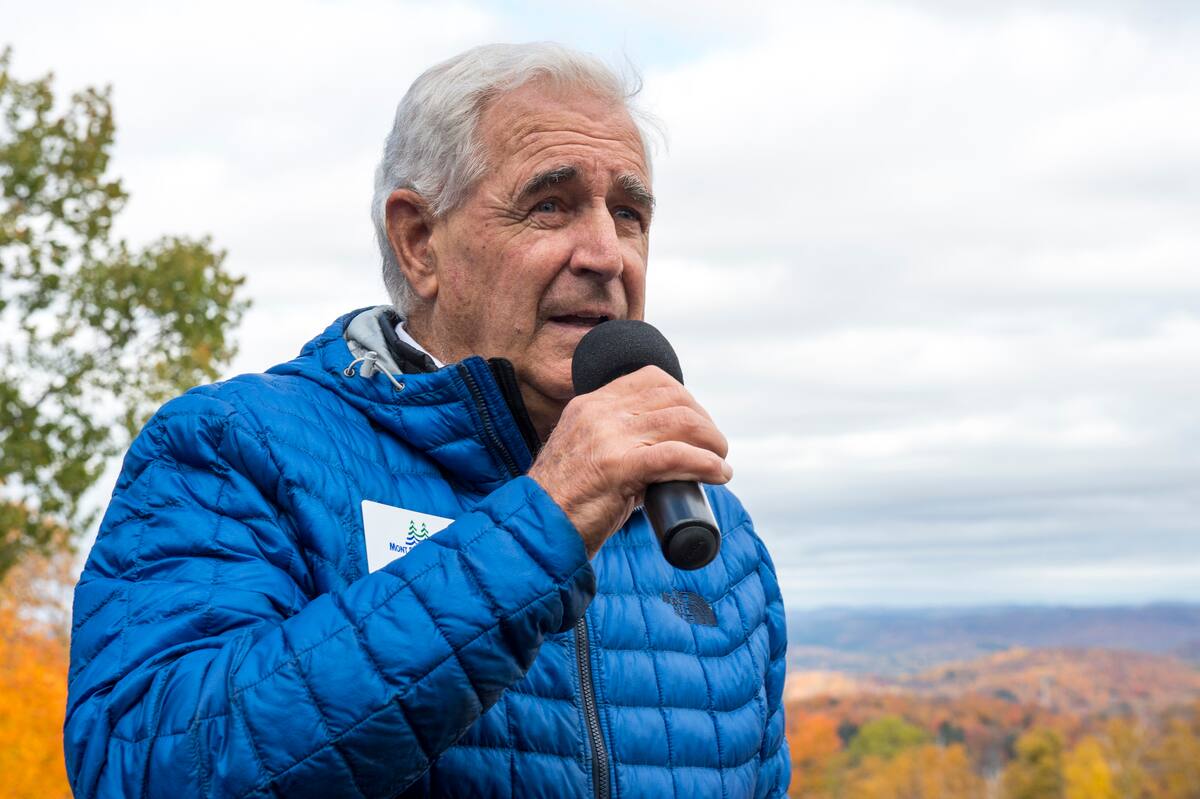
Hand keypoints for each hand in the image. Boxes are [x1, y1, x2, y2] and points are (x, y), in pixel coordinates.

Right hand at [527, 366, 731, 556]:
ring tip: (720, 462)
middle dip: (703, 421)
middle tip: (714, 447)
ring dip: (711, 442)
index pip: (650, 378)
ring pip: (681, 422)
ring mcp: (608, 436)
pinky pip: (675, 456)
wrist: (537, 529)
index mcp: (591, 404)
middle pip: (673, 397)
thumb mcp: (588, 454)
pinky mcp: (618, 466)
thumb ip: (620, 443)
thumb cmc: (566, 502)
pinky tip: (718, 474)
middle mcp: (599, 412)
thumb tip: (670, 454)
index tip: (696, 423)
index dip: (684, 398)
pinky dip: (705, 464)